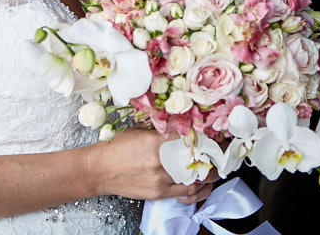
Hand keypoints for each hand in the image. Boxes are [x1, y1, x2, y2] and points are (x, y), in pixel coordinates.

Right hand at [87, 127, 219, 201]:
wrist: (100, 170)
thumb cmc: (117, 148)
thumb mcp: (140, 130)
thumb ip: (163, 130)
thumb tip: (184, 126)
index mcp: (156, 142)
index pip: (190, 139)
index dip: (206, 137)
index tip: (215, 135)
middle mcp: (161, 162)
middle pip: (196, 160)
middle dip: (211, 156)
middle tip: (219, 151)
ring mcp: (161, 180)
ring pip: (195, 179)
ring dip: (207, 174)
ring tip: (213, 167)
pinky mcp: (159, 193)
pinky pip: (185, 192)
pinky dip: (196, 188)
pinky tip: (201, 183)